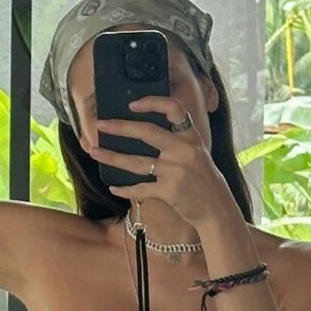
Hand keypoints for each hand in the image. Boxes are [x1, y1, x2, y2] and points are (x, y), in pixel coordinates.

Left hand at [91, 95, 232, 226]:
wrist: (216, 208)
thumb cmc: (203, 180)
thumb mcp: (197, 153)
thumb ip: (178, 141)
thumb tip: (145, 131)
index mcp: (191, 137)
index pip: (174, 109)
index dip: (152, 102)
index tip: (132, 104)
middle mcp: (183, 150)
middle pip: (147, 132)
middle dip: (120, 127)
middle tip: (101, 125)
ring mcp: (176, 170)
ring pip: (137, 162)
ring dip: (112, 157)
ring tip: (94, 152)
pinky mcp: (169, 190)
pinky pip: (141, 188)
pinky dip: (126, 189)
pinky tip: (114, 187)